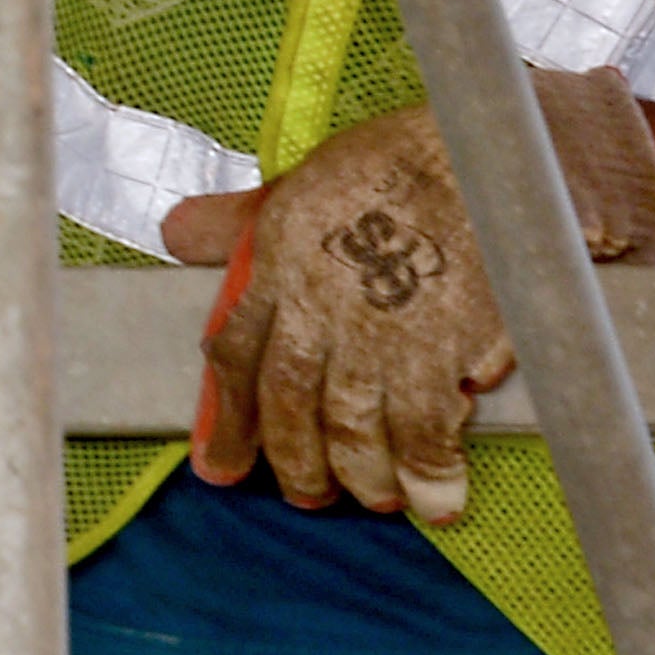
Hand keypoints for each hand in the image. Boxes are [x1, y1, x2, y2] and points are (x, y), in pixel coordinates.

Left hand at [155, 66, 654, 524]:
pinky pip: (427, 434)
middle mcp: (317, 307)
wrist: (480, 156)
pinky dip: (430, 473)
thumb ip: (238, 223)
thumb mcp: (299, 182)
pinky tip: (438, 498)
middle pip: (289, 405)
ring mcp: (375, 335)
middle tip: (305, 495)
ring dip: (361, 475)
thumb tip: (175, 234)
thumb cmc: (392, 164)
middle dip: (294, 462)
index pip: (234, 354)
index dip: (226, 419)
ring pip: (352, 430)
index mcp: (276, 263)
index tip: (218, 466)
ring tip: (374, 497)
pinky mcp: (438, 352)